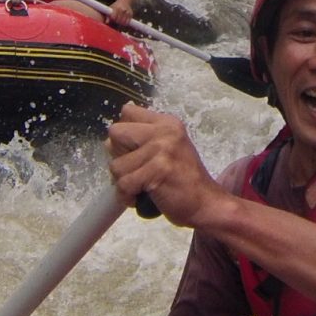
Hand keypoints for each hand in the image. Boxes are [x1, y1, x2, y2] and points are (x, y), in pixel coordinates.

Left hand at [106, 103, 223, 227]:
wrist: (206, 203)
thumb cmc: (183, 180)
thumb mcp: (167, 149)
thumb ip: (143, 140)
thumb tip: (109, 141)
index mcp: (167, 123)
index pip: (128, 112)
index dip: (124, 134)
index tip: (135, 151)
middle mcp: (165, 131)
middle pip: (116, 132)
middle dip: (118, 155)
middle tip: (136, 169)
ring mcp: (162, 149)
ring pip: (116, 164)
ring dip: (123, 181)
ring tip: (140, 186)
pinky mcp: (158, 170)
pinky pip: (123, 184)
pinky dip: (126, 196)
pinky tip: (139, 197)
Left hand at [108, 0, 133, 28]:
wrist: (124, 1)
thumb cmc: (116, 6)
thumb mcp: (111, 8)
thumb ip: (108, 16)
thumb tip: (106, 23)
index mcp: (116, 8)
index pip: (113, 17)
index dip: (112, 20)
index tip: (112, 19)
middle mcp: (122, 10)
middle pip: (118, 21)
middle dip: (116, 23)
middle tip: (115, 22)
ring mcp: (127, 12)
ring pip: (123, 22)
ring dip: (121, 24)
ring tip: (119, 22)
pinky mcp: (130, 14)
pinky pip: (127, 22)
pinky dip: (125, 24)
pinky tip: (123, 22)